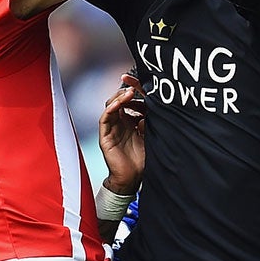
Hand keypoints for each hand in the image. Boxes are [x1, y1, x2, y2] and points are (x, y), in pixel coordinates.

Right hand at [97, 72, 145, 193]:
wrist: (132, 178)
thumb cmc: (142, 159)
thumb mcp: (150, 136)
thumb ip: (151, 122)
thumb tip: (154, 107)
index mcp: (130, 121)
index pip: (129, 101)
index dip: (133, 90)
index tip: (138, 82)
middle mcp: (119, 123)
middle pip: (118, 100)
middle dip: (125, 91)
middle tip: (134, 86)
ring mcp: (111, 128)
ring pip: (110, 106)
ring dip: (118, 98)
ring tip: (128, 93)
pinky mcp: (105, 136)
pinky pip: (105, 118)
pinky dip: (111, 109)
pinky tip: (119, 104)